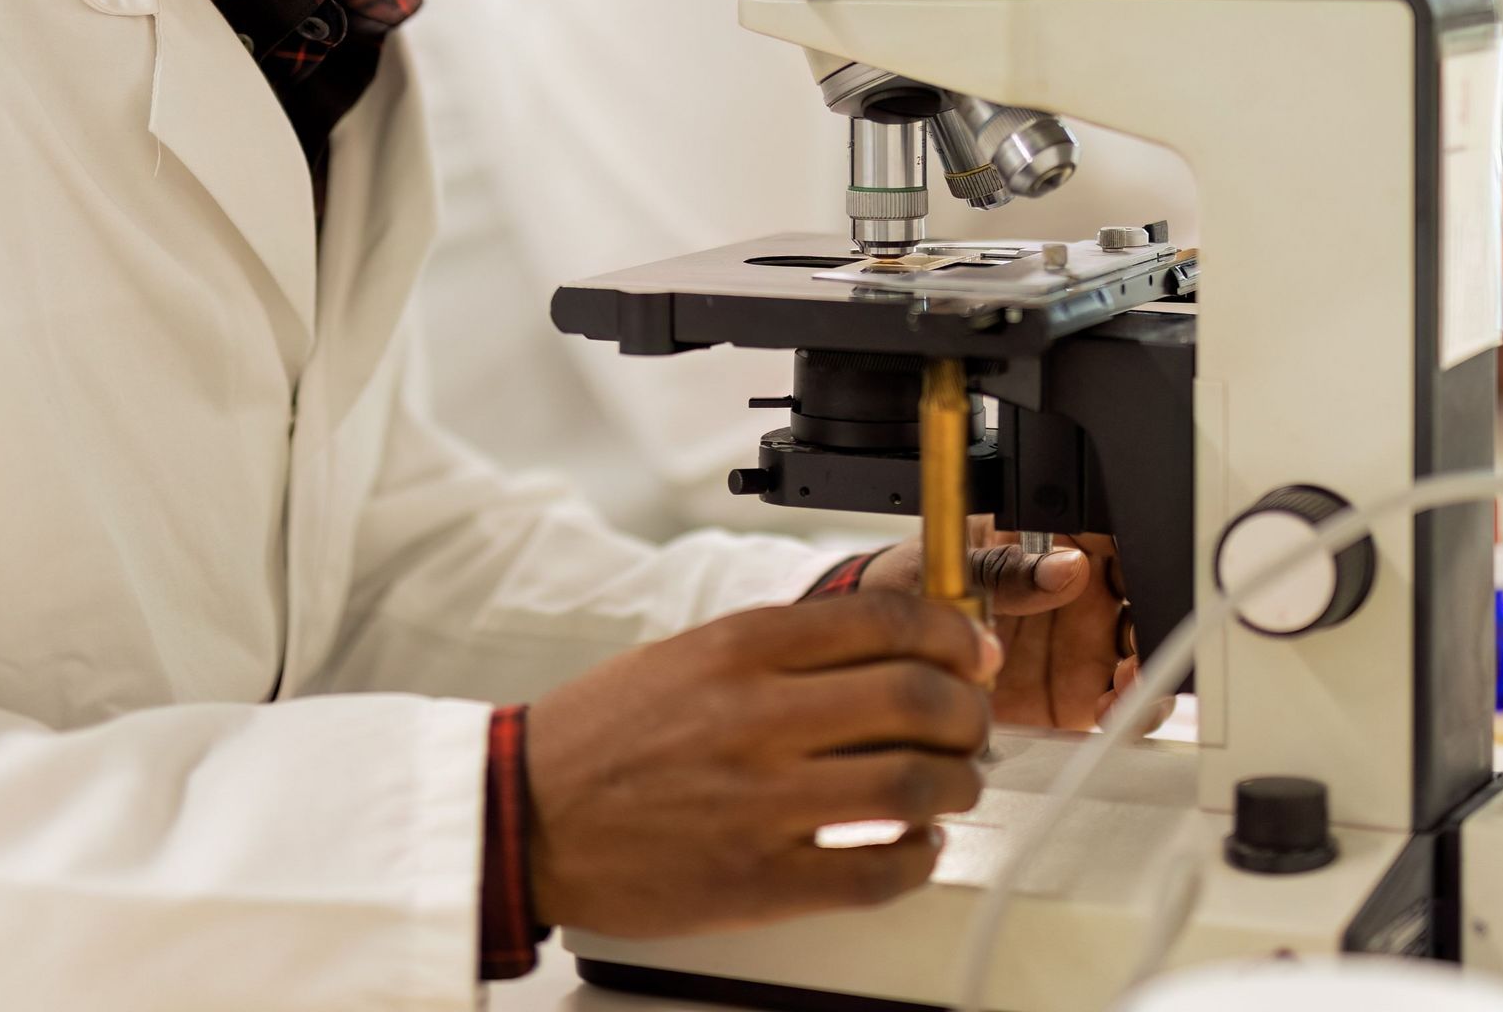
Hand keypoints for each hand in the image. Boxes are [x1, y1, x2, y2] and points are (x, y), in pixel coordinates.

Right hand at [524, 590, 997, 938]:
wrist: (529, 811)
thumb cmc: (607, 732)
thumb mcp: (692, 652)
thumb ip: (783, 646)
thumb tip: (885, 644)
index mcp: (741, 647)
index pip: (885, 621)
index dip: (952, 634)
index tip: (972, 650)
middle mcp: (758, 716)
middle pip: (915, 698)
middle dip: (968, 709)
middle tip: (972, 720)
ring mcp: (761, 802)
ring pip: (913, 785)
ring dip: (957, 785)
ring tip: (954, 785)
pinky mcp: (759, 880)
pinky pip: (876, 872)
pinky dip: (920, 858)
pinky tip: (918, 845)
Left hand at [860, 524, 1143, 730]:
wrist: (880, 652)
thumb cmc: (910, 584)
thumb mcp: (949, 562)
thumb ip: (1004, 567)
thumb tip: (1064, 567)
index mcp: (1049, 538)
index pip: (1113, 534)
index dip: (1137, 549)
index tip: (1136, 576)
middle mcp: (1074, 591)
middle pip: (1142, 597)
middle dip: (1153, 618)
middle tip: (1136, 642)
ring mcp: (1077, 643)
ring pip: (1139, 654)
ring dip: (1146, 670)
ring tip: (1125, 684)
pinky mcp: (1072, 695)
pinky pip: (1116, 706)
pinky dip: (1127, 714)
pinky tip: (1111, 713)